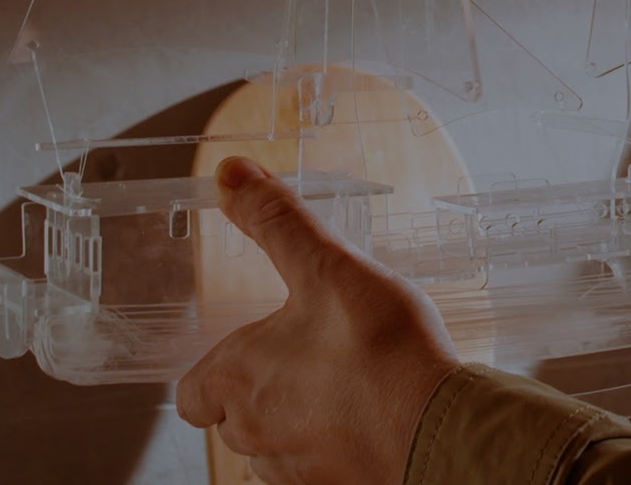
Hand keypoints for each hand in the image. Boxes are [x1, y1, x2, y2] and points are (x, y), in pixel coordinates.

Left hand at [176, 156, 458, 484]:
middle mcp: (255, 433)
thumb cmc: (381, 351)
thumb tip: (230, 174)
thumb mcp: (327, 267)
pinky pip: (316, 469)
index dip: (213, 374)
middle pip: (232, 423)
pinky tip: (369, 419)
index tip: (245, 354)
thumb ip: (277, 221)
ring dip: (294, 424)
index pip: (192, 395)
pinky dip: (332, 447)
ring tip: (341, 390)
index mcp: (237, 379)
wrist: (439, 427)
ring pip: (273, 451)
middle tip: (304, 362)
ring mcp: (296, 469)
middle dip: (258, 396)